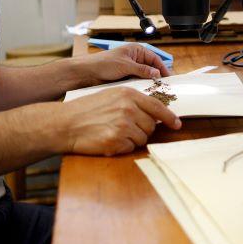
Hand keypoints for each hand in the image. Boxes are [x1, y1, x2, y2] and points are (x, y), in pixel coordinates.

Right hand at [58, 87, 180, 155]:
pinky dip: (122, 147)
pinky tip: (108, 140)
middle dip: (142, 129)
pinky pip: (130, 148)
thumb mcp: (111, 96)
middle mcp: (128, 109)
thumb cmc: (87, 109)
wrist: (65, 123)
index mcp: (128, 95)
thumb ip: (132, 102)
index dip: (170, 117)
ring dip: (132, 139)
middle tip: (125, 127)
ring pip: (142, 139)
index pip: (157, 107)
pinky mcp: (116, 141)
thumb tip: (154, 113)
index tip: (177, 124)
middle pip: (151, 125)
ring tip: (113, 132)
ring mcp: (123, 125)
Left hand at [78, 44, 170, 85]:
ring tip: (156, 91)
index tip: (168, 78)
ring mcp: (130, 69)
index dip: (162, 67)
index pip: (155, 58)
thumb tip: (157, 74)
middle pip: (151, 68)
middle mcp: (135, 59)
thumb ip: (142, 69)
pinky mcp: (125, 78)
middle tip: (164, 87)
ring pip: (145, 76)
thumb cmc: (104, 63)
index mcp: (136, 50)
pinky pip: (137, 82)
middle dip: (157, 76)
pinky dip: (141, 86)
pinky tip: (145, 93)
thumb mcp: (125, 65)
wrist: (87, 73)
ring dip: (149, 83)